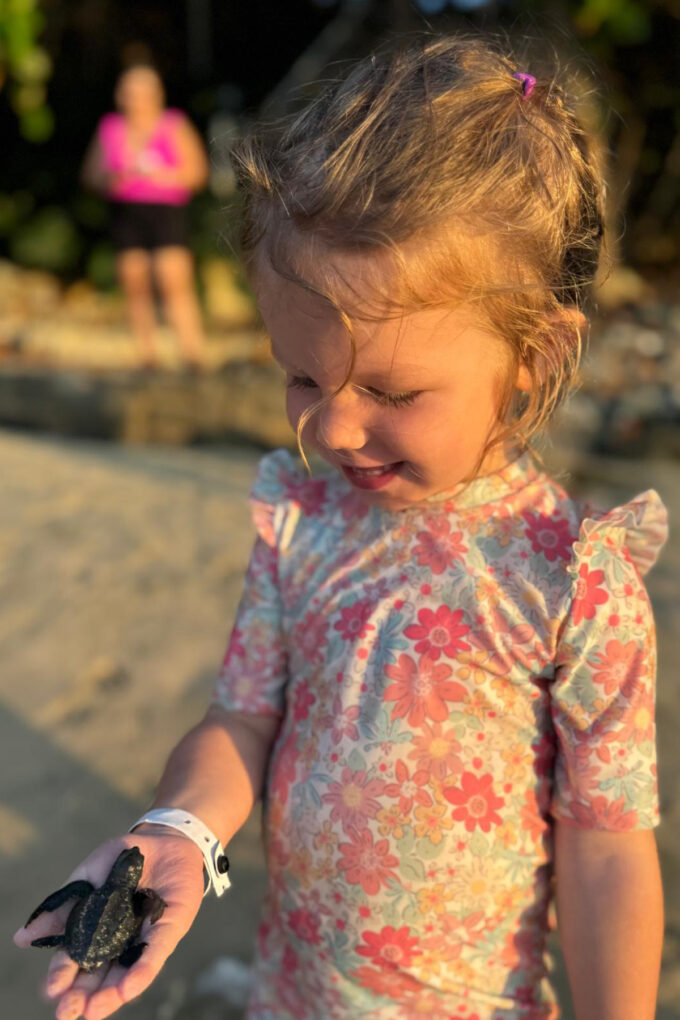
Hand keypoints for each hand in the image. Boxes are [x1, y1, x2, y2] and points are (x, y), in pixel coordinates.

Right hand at [14, 829, 204, 1019]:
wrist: (161, 837)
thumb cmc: (121, 860)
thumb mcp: (86, 878)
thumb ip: (61, 908)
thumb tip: (22, 937)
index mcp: (95, 933)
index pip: (75, 961)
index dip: (63, 975)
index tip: (52, 989)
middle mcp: (118, 943)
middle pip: (99, 976)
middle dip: (82, 996)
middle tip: (67, 1012)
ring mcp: (143, 938)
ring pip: (126, 973)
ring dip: (110, 995)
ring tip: (92, 1011)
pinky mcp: (169, 929)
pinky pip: (156, 953)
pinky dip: (142, 971)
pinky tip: (128, 988)